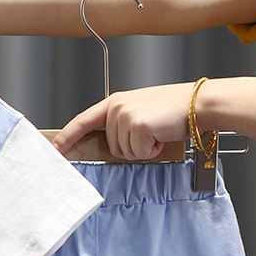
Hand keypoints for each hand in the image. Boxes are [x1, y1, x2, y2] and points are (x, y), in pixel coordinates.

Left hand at [52, 83, 195, 159]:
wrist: (201, 103)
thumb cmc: (176, 110)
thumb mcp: (142, 112)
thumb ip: (122, 125)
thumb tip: (113, 147)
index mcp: (116, 101)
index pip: (83, 121)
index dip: (68, 136)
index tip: (55, 149)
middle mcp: (117, 107)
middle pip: (111, 146)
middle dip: (132, 147)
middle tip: (152, 133)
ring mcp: (125, 115)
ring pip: (124, 152)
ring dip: (143, 149)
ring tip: (158, 132)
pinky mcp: (138, 126)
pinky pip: (138, 153)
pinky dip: (153, 150)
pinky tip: (162, 135)